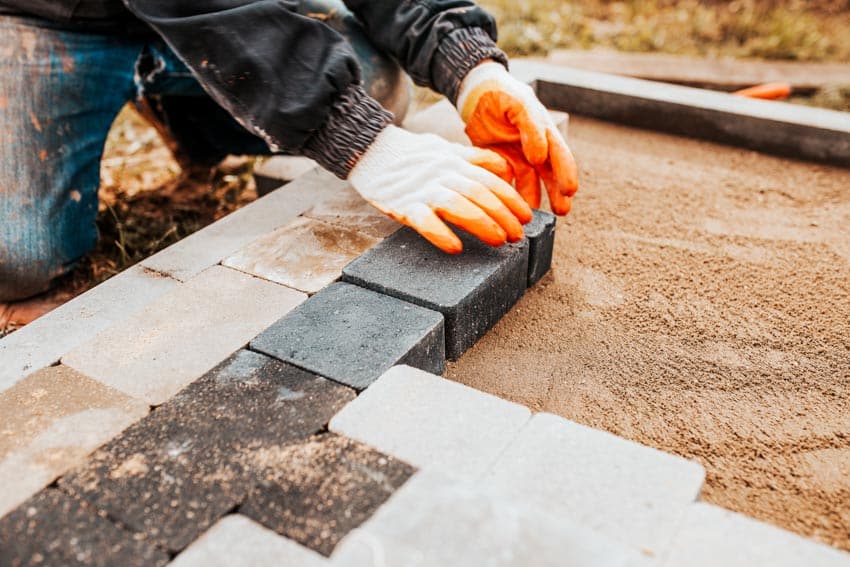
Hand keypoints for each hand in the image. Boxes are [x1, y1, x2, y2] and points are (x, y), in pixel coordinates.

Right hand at [349, 125, 532, 253]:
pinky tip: (455, 248)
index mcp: (455, 161)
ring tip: (499, 240)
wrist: (368, 149)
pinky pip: (424, 221)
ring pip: (457, 206)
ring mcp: (422, 190)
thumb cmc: (410, 154)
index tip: (527, 217)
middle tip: (518, 235)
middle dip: (503, 215)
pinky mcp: (402, 205)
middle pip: (479, 193)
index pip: (491, 179)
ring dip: (482, 224)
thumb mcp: (446, 148)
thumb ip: (475, 158)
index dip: (511, 199)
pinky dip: (440, 234)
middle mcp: (442, 174)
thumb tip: (505, 169)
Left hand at [457, 61, 578, 214]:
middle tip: (561, 212)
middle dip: (557, 193)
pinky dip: (510, 194)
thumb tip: (540, 156)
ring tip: (534, 217)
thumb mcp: (519, 105)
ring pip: (530, 182)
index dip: (566, 174)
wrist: (476, 94)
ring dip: (533, 199)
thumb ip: (531, 128)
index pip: (560, 156)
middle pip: (550, 174)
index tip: (570, 191)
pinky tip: (510, 208)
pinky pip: (508, 182)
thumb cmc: (503, 94)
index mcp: (545, 132)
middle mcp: (535, 147)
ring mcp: (518, 157)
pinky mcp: (500, 163)